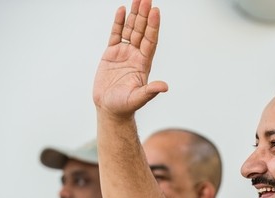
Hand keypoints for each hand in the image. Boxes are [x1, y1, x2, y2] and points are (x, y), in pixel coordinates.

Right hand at [93, 0, 167, 118]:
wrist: (110, 109)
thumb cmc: (124, 106)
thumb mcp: (138, 98)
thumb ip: (150, 91)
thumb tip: (164, 87)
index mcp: (143, 64)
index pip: (150, 41)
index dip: (153, 27)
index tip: (156, 11)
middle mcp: (136, 56)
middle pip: (142, 31)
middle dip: (144, 16)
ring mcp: (124, 53)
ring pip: (130, 30)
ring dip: (134, 15)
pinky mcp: (111, 54)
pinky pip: (116, 34)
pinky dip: (119, 22)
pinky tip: (122, 10)